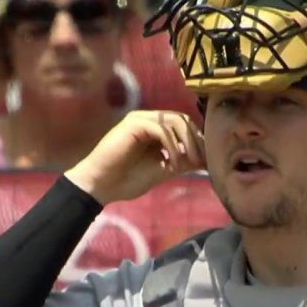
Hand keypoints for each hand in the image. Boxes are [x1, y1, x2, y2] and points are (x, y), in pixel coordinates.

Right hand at [64, 110, 205, 204]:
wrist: (100, 186)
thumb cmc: (126, 180)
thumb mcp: (162, 170)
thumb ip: (181, 162)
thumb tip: (205, 160)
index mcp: (154, 128)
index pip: (183, 125)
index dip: (198, 141)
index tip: (206, 161)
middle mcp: (147, 119)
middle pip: (182, 119)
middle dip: (196, 140)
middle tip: (201, 161)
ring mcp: (139, 119)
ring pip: (174, 120)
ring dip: (187, 141)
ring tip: (190, 161)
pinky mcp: (133, 124)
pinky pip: (161, 128)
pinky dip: (171, 145)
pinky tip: (173, 162)